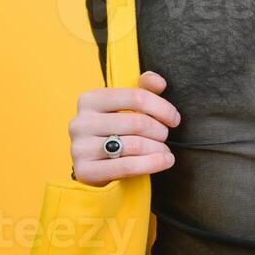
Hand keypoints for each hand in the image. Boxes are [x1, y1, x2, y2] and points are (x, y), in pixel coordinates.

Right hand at [68, 70, 180, 185]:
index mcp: (90, 99)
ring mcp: (80, 147)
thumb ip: (143, 88)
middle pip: (137, 122)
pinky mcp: (84, 171)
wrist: (94, 164)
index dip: (162, 108)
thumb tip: (159, 83)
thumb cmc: (114, 131)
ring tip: (165, 151)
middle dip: (160, 131)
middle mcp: (80, 122)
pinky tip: (165, 161)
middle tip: (165, 137)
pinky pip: (127, 166)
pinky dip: (152, 163)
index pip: (136, 97)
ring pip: (134, 145)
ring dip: (158, 149)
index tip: (174, 119)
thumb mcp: (125, 106)